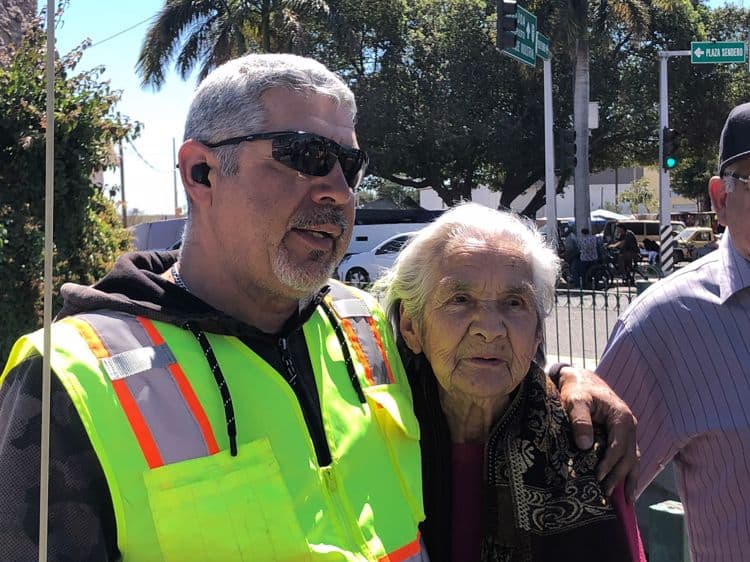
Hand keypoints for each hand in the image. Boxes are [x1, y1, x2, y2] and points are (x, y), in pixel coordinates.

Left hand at [558, 365, 638, 501]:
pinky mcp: (622, 435)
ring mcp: (628, 431)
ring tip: (626, 502)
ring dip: (628, 479)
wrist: (580, 379)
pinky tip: (625, 487)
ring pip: (633, 459)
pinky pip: (628, 456)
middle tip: (605, 495)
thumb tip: (584, 446)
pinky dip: (627, 472)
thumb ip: (580, 420)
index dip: (609, 464)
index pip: (619, 447)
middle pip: (629, 457)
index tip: (597, 478)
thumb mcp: (575, 400)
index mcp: (621, 417)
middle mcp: (629, 426)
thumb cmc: (577, 389)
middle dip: (619, 477)